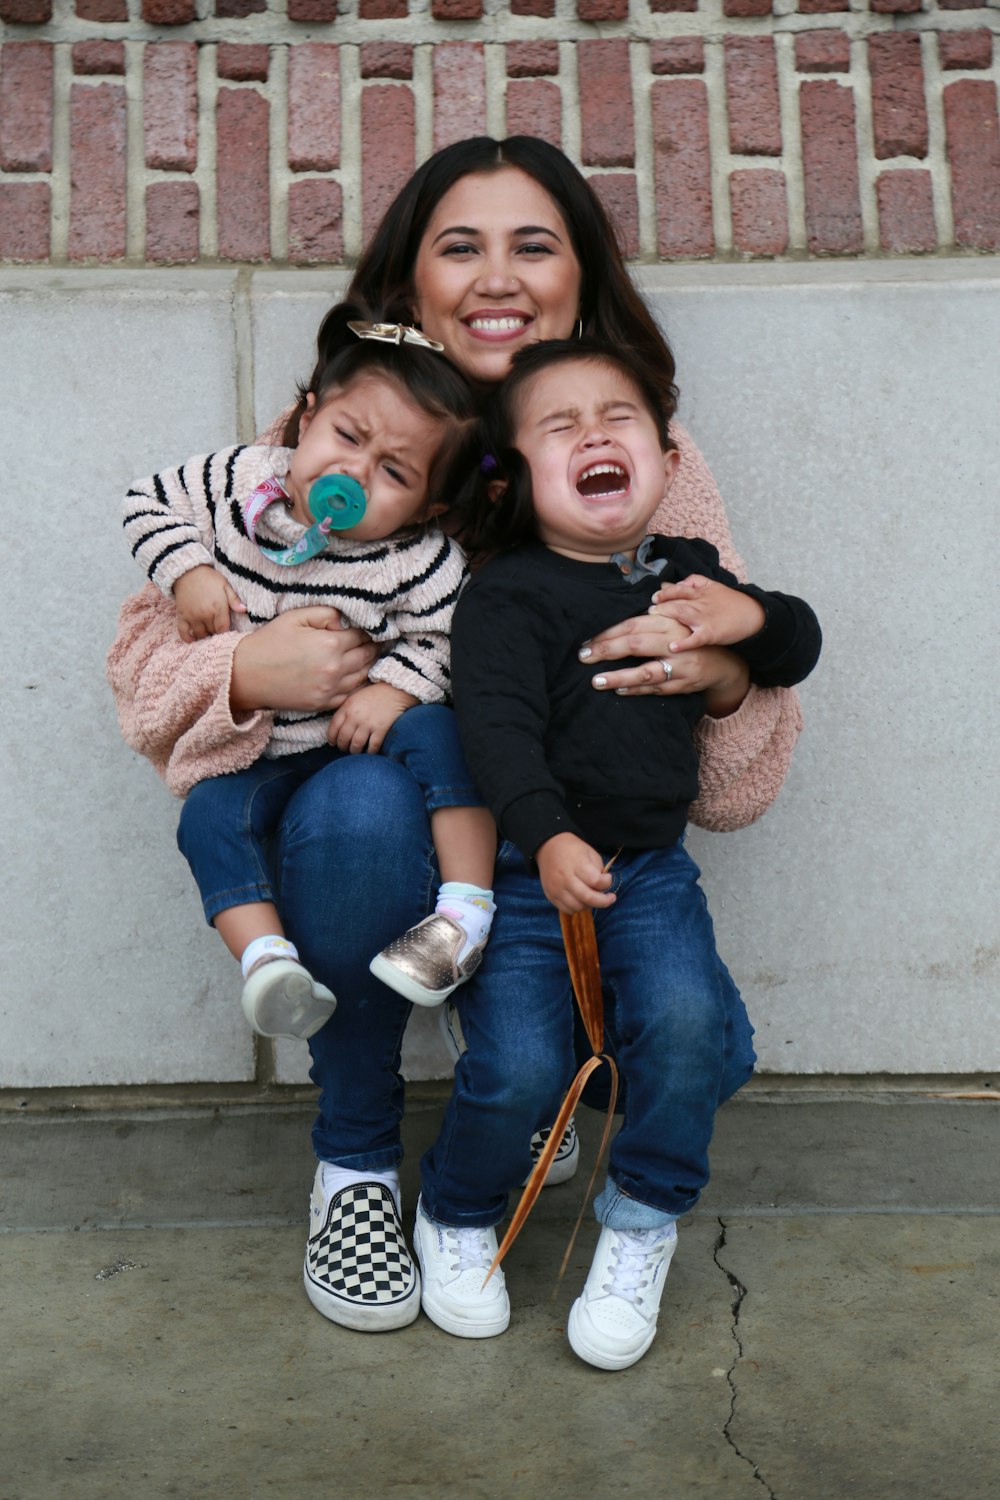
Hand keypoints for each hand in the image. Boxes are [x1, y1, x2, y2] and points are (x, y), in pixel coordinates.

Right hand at [173, 565, 246, 641]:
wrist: (188, 571)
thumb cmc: (209, 578)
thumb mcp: (225, 585)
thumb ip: (234, 599)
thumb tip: (244, 610)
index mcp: (217, 608)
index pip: (223, 629)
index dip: (226, 632)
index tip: (227, 630)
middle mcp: (205, 614)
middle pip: (212, 633)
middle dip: (216, 633)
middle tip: (218, 630)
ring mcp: (192, 616)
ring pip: (200, 634)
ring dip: (205, 636)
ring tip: (209, 633)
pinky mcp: (182, 616)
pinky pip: (183, 632)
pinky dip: (188, 638)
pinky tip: (193, 639)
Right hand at [230, 607, 378, 713]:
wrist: (246, 675)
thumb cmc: (269, 642)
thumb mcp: (295, 617)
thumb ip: (325, 613)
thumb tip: (345, 621)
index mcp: (329, 644)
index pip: (362, 635)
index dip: (368, 630)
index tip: (371, 627)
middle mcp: (334, 669)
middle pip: (367, 656)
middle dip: (374, 646)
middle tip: (378, 641)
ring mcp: (330, 689)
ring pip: (363, 676)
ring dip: (368, 665)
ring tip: (369, 655)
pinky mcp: (323, 703)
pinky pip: (350, 694)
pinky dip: (357, 684)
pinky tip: (356, 675)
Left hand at [328, 683, 417, 754]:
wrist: (394, 690)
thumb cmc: (373, 694)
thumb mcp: (354, 697)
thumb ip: (344, 710)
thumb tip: (337, 726)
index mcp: (347, 708)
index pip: (333, 727)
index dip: (331, 738)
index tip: (333, 743)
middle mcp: (355, 717)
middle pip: (343, 738)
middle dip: (342, 746)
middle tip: (344, 748)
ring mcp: (368, 724)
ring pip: (356, 745)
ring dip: (354, 751)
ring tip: (355, 751)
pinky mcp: (381, 729)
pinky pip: (372, 746)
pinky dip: (370, 752)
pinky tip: (369, 751)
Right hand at [536, 833, 615, 913]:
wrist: (549, 847)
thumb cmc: (574, 850)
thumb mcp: (590, 853)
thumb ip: (598, 871)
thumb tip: (602, 889)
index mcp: (577, 863)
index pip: (595, 881)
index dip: (607, 883)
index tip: (608, 878)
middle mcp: (565, 877)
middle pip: (587, 898)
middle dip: (604, 901)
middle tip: (610, 898)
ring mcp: (556, 888)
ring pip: (578, 907)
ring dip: (589, 905)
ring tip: (593, 897)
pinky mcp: (551, 896)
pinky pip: (567, 909)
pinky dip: (577, 907)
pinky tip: (581, 900)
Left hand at [578, 609, 750, 715]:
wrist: (724, 663)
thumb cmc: (689, 639)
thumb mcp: (675, 621)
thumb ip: (650, 617)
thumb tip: (619, 611)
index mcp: (670, 623)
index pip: (634, 625)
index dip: (609, 633)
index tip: (588, 641)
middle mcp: (675, 643)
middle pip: (637, 645)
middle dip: (607, 650)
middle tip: (583, 657)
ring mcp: (680, 666)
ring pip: (646, 672)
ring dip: (619, 677)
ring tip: (596, 681)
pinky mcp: (683, 685)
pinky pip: (656, 689)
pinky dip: (637, 691)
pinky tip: (618, 691)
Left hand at [650, 576, 765, 650]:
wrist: (754, 615)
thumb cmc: (732, 603)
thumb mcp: (713, 586)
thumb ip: (692, 582)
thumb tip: (670, 583)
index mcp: (701, 591)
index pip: (678, 589)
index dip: (664, 593)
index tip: (654, 598)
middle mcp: (700, 603)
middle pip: (676, 601)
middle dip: (660, 605)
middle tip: (648, 611)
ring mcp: (705, 618)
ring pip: (682, 614)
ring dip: (666, 616)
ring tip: (652, 620)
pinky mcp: (711, 633)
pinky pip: (695, 638)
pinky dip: (684, 642)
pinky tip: (672, 647)